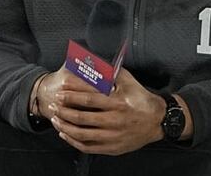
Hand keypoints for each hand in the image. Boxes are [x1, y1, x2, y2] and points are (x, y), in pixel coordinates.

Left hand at [46, 68, 165, 155]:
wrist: (157, 121)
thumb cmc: (142, 99)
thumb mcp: (130, 82)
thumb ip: (112, 72)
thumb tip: (95, 63)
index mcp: (118, 103)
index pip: (89, 98)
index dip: (72, 94)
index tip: (60, 90)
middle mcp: (114, 120)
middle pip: (81, 116)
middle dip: (64, 110)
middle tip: (53, 104)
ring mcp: (112, 136)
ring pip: (81, 133)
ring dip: (65, 126)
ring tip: (55, 119)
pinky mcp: (112, 147)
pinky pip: (87, 146)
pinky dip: (73, 141)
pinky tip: (65, 134)